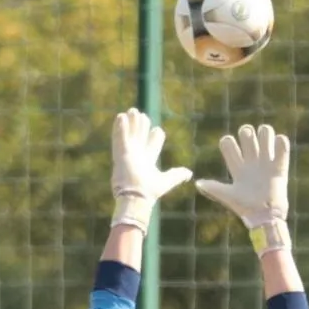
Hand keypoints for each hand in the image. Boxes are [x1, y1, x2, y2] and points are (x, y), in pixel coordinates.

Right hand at [110, 108, 191, 230]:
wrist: (136, 198)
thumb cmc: (150, 191)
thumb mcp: (166, 181)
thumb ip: (177, 175)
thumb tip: (190, 173)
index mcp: (147, 160)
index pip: (151, 144)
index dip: (154, 135)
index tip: (157, 129)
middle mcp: (137, 156)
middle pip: (139, 136)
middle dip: (140, 126)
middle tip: (140, 114)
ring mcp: (127, 154)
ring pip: (128, 135)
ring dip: (130, 123)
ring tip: (132, 111)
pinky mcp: (120, 154)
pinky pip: (119, 138)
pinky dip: (119, 128)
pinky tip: (120, 116)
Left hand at [196, 123, 289, 227]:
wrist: (265, 217)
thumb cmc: (246, 208)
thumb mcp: (228, 197)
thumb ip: (214, 188)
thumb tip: (197, 183)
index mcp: (237, 167)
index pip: (228, 143)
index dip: (228, 142)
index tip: (231, 147)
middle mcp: (251, 162)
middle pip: (247, 132)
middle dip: (247, 132)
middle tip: (250, 142)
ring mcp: (265, 163)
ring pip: (265, 133)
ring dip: (265, 133)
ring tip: (266, 144)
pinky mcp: (279, 167)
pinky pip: (282, 144)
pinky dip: (281, 142)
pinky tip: (278, 149)